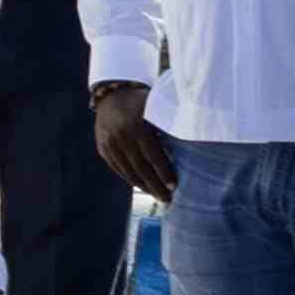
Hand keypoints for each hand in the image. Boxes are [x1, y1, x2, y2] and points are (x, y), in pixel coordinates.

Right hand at [88, 81, 179, 203]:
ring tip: (157, 196)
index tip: (175, 187)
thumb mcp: (157, 109)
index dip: (165, 174)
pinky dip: (130, 179)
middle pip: (141, 169)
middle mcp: (121, 136)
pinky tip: (142, 186)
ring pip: (128, 172)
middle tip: (169, 201)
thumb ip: (170, 126)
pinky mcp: (102, 148)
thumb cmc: (144, 102)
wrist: (112, 93)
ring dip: (144, 186)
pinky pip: (118, 169)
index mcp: (137, 126)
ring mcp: (109, 143)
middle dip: (156, 187)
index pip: (154, 157)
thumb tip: (192, 146)